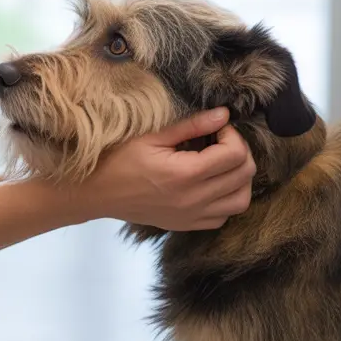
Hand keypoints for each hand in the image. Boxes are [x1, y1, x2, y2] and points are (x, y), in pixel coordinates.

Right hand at [78, 108, 255, 230]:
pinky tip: (213, 184)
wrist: (95, 193)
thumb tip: (224, 115)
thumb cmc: (118, 158)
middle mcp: (194, 199)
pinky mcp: (187, 225)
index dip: (233, 134)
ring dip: (239, 178)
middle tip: (221, 140)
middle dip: (240, 152)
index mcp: (186, 174)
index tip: (217, 126)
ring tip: (222, 162)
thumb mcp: (152, 136)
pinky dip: (227, 199)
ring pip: (241, 201)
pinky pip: (224, 216)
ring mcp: (192, 216)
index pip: (235, 155)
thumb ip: (191, 126)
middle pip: (244, 176)